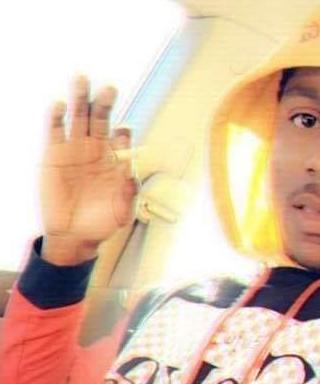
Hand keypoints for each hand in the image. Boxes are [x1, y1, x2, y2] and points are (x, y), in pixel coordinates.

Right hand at [41, 76, 137, 264]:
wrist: (74, 235)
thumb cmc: (103, 223)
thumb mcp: (123, 211)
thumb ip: (130, 192)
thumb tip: (133, 172)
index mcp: (116, 159)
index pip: (122, 136)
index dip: (124, 132)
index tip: (123, 132)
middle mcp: (97, 149)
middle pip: (101, 119)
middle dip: (105, 103)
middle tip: (110, 90)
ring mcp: (75, 149)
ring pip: (78, 117)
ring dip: (80, 99)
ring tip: (82, 80)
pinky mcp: (54, 154)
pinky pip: (55, 131)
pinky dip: (56, 117)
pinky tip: (60, 105)